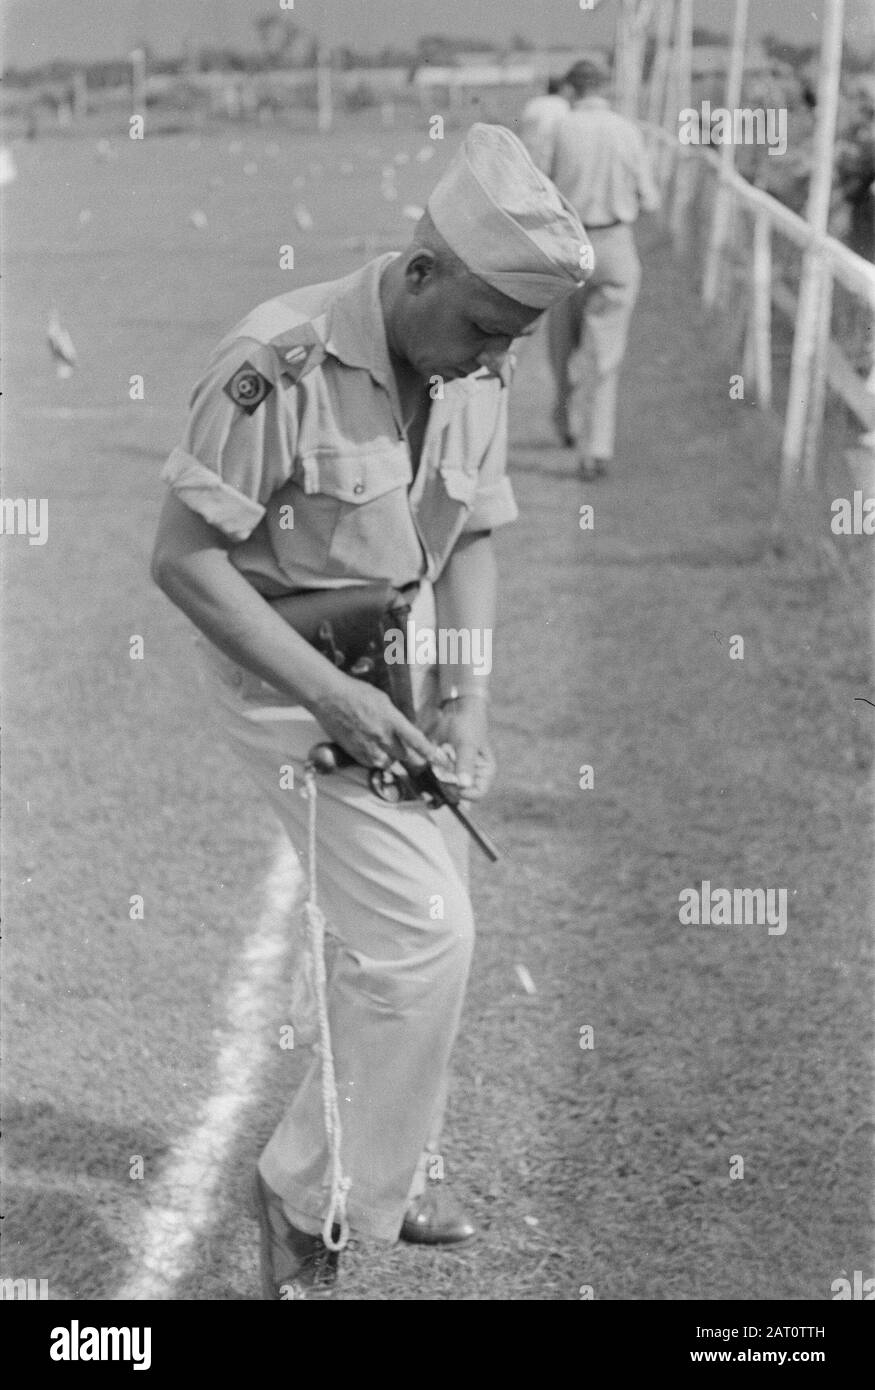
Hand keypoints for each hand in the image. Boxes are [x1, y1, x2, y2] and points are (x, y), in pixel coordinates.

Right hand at [310, 675, 438, 772]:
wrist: (330, 697)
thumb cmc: (355, 693)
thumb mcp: (383, 701)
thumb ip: (395, 718)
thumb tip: (403, 730)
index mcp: (391, 720)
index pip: (416, 740)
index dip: (428, 752)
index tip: (436, 759)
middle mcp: (382, 736)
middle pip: (405, 757)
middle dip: (412, 758)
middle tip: (416, 759)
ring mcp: (368, 747)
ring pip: (389, 763)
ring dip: (392, 759)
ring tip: (389, 750)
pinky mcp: (355, 753)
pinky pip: (372, 764)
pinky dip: (376, 760)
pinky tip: (373, 750)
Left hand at [428, 697, 494, 801]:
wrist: (456, 711)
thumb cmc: (468, 726)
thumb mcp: (467, 744)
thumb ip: (465, 764)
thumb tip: (464, 785)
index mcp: (486, 772)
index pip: (477, 794)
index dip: (464, 793)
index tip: (451, 781)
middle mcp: (474, 776)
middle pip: (459, 793)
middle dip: (448, 782)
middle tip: (443, 764)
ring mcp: (459, 773)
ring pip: (446, 786)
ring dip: (440, 774)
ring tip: (442, 756)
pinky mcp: (448, 769)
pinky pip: (439, 777)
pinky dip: (435, 769)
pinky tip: (438, 756)